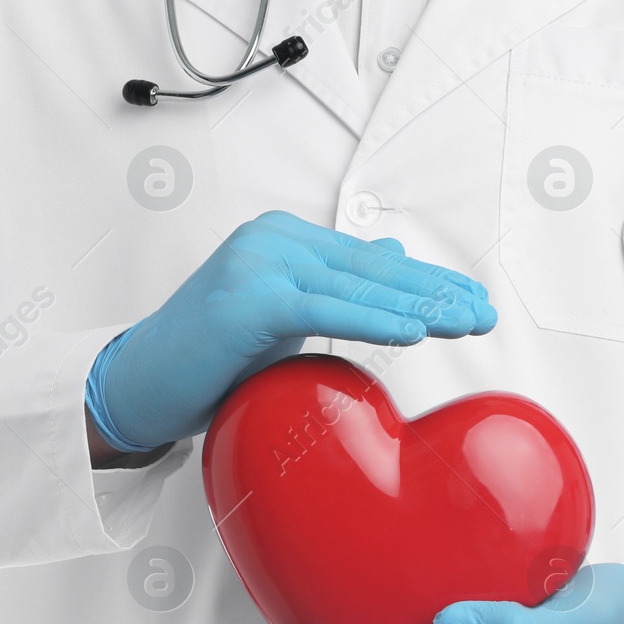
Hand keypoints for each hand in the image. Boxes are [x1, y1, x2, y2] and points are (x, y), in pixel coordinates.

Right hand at [86, 211, 496, 450]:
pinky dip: (373, 320)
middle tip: (483, 314)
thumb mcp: (286, 314)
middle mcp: (274, 240)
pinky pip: (325, 310)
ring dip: (418, 307)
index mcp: (286, 239)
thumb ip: (336, 284)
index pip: (371, 262)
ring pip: (357, 287)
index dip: (426, 282)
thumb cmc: (210, 356)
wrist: (140, 383)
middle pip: (372, 270)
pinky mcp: (249, 297)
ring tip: (464, 321)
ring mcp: (259, 263)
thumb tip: (393, 258)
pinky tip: (414, 331)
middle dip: (434, 293)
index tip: (472, 301)